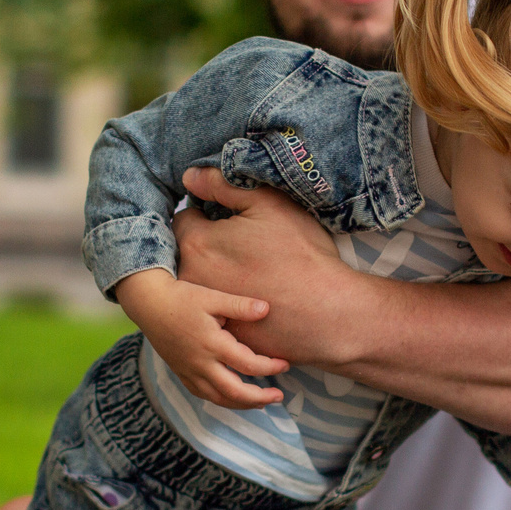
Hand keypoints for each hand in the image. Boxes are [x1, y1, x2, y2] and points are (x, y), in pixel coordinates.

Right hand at [114, 265, 288, 408]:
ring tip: (261, 402)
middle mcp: (201, 363)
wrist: (149, 304)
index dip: (270, 367)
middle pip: (235, 392)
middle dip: (259, 397)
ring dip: (242, 404)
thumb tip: (267, 309)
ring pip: (218, 398)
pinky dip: (221, 400)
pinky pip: (203, 394)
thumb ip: (240, 305)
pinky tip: (232, 398)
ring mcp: (189, 371)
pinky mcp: (181, 373)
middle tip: (279, 396)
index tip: (285, 364)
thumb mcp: (212, 297)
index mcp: (212, 344)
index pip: (248, 364)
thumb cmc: (182, 297)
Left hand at [174, 167, 361, 366]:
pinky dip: (230, 300)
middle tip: (241, 245)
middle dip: (207, 244)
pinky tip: (256, 294)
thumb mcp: (266, 204)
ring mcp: (205, 310)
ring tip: (249, 271)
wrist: (326, 314)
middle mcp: (190, 279)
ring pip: (201, 281)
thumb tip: (190, 176)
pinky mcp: (221, 333)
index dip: (207, 214)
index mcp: (197, 243)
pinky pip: (218, 309)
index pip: (184, 218)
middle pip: (189, 251)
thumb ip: (222, 185)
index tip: (229, 218)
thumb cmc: (300, 255)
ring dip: (215, 273)